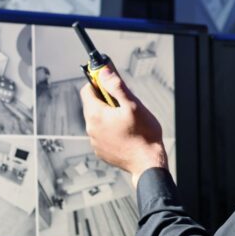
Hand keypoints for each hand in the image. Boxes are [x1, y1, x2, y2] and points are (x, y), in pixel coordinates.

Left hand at [79, 65, 167, 188]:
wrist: (147, 163)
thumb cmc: (143, 135)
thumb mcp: (133, 105)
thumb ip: (117, 86)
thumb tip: (104, 72)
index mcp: (96, 114)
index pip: (87, 90)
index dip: (98, 83)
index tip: (109, 81)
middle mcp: (91, 128)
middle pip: (92, 105)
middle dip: (106, 100)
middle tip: (124, 103)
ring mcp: (95, 141)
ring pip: (98, 120)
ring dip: (108, 116)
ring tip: (127, 120)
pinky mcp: (100, 151)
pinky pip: (102, 134)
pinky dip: (110, 130)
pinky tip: (125, 133)